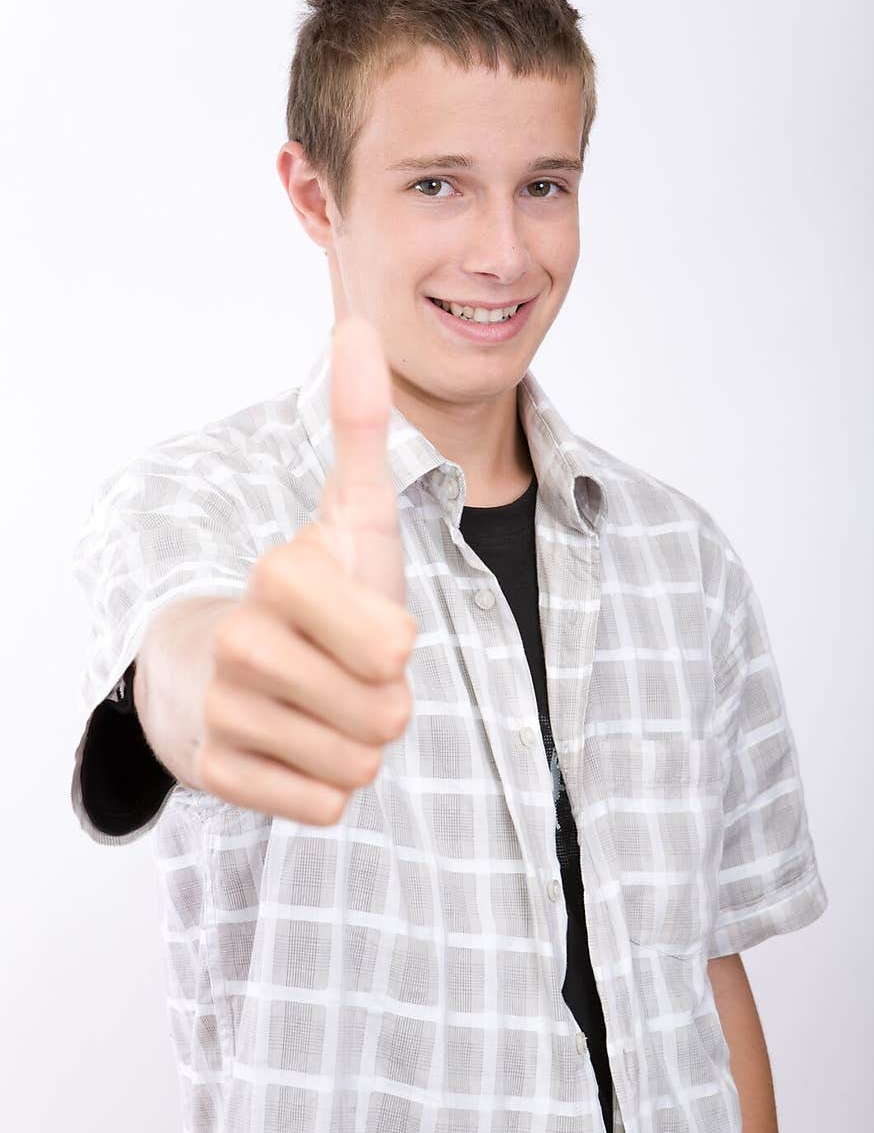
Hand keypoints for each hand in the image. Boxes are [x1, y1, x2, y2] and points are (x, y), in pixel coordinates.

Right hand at [196, 317, 418, 823]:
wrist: (221, 667)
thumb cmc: (312, 592)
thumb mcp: (350, 514)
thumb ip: (361, 428)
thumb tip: (359, 325)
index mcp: (283, 573)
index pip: (395, 649)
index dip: (396, 645)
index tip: (359, 621)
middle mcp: (244, 641)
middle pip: (383, 716)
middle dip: (384, 702)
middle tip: (347, 673)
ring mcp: (223, 712)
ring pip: (357, 767)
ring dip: (358, 745)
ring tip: (322, 706)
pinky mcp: (217, 775)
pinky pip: (322, 807)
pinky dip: (325, 786)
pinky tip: (295, 746)